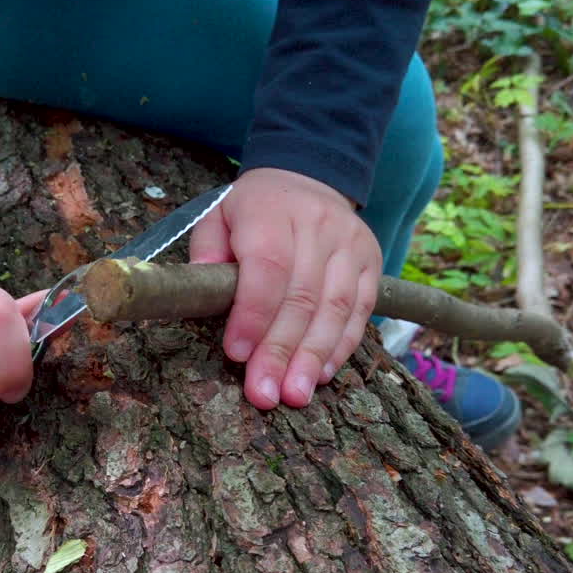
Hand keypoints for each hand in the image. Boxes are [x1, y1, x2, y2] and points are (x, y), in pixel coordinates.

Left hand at [190, 167, 381, 409]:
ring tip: (294, 395)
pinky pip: (360, 312)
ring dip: (313, 358)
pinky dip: (340, 348)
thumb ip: (206, 250)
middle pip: (302, 296)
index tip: (237, 354)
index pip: (267, 268)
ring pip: (335, 308)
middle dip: (281, 351)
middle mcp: (318, 226)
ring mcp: (350, 245)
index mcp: (272, 211)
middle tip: (264, 393)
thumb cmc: (254, 211)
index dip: (253, 315)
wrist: (307, 177)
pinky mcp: (371, 263)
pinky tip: (320, 375)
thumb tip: (202, 290)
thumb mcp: (219, 216)